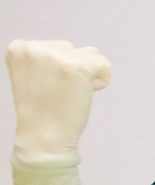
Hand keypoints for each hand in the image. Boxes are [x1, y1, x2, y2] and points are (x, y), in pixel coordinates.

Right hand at [6, 40, 112, 154]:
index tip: (45, 87)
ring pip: (92, 55)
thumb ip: (48, 58)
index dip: (58, 71)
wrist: (44, 137)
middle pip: (74, 51)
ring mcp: (55, 56)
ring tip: (69, 94)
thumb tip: (85, 51)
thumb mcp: (34, 74)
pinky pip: (105, 66)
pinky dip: (100, 82)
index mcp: (20, 48)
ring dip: (88, 75)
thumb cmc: (43, 109)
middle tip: (58, 93)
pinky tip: (81, 95)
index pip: (58, 48)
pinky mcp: (77, 66)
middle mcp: (34, 47)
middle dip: (73, 71)